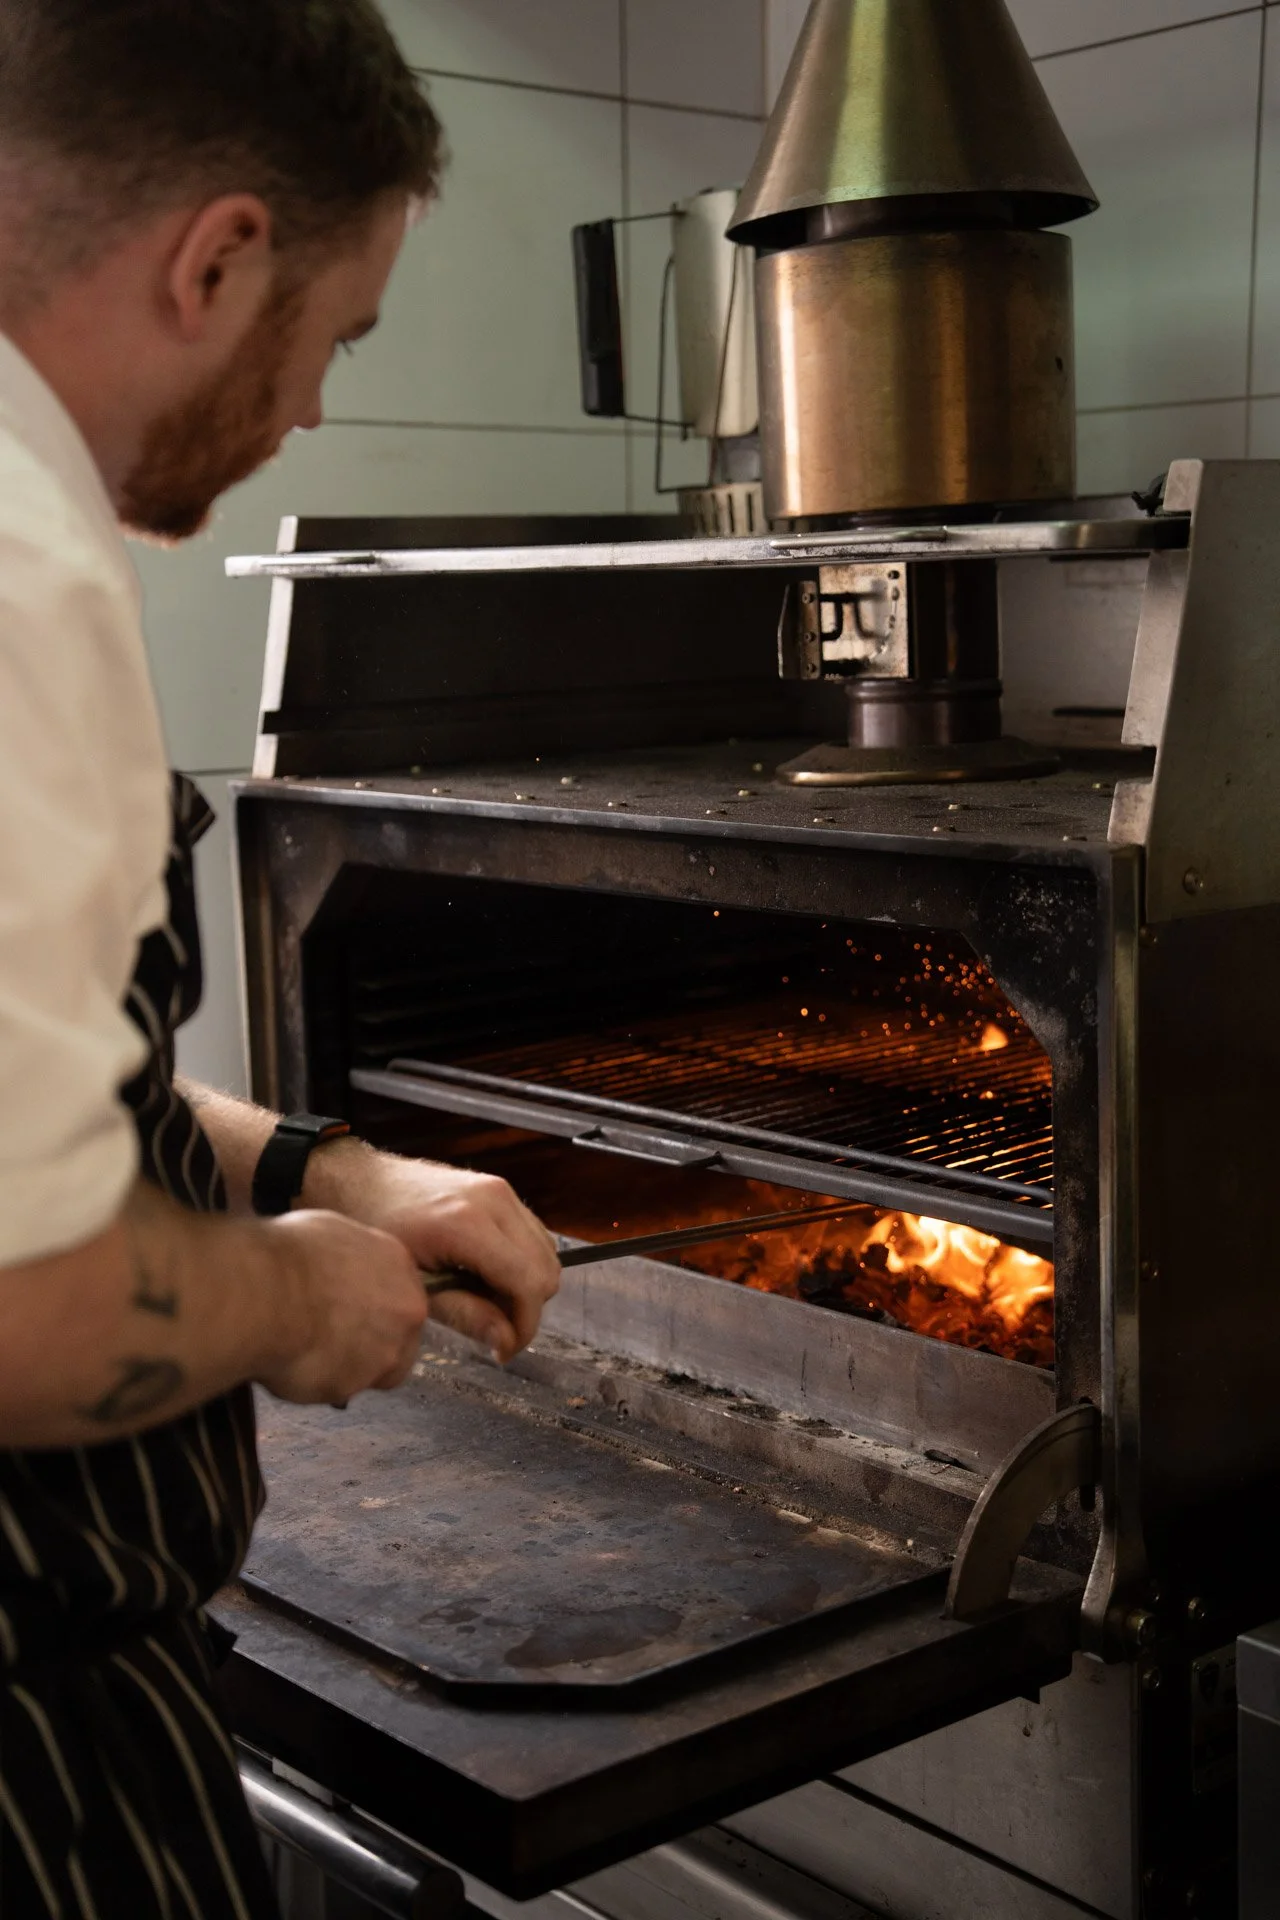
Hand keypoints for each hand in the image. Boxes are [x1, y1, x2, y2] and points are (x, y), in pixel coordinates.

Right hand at [258, 1209, 427, 1404]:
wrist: (263, 1292)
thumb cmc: (286, 1254)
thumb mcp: (328, 1231)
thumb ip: (350, 1259)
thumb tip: (338, 1268)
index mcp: (399, 1265)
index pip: (401, 1295)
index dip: (373, 1307)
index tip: (348, 1310)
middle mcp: (405, 1310)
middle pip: (397, 1337)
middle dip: (368, 1341)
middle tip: (329, 1334)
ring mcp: (384, 1352)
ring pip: (371, 1370)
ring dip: (344, 1365)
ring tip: (305, 1348)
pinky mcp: (353, 1386)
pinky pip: (337, 1389)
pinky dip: (317, 1381)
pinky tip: (292, 1362)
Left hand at [305, 1142, 560, 1361]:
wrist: (358, 1181)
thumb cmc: (373, 1227)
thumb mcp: (413, 1282)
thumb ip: (464, 1313)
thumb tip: (505, 1342)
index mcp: (468, 1224)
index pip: (529, 1284)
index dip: (524, 1326)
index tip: (505, 1350)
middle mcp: (495, 1200)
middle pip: (546, 1270)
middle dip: (526, 1308)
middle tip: (492, 1328)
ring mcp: (501, 1190)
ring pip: (546, 1252)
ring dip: (526, 1285)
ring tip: (484, 1300)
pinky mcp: (500, 1188)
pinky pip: (533, 1234)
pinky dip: (521, 1262)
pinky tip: (484, 1275)